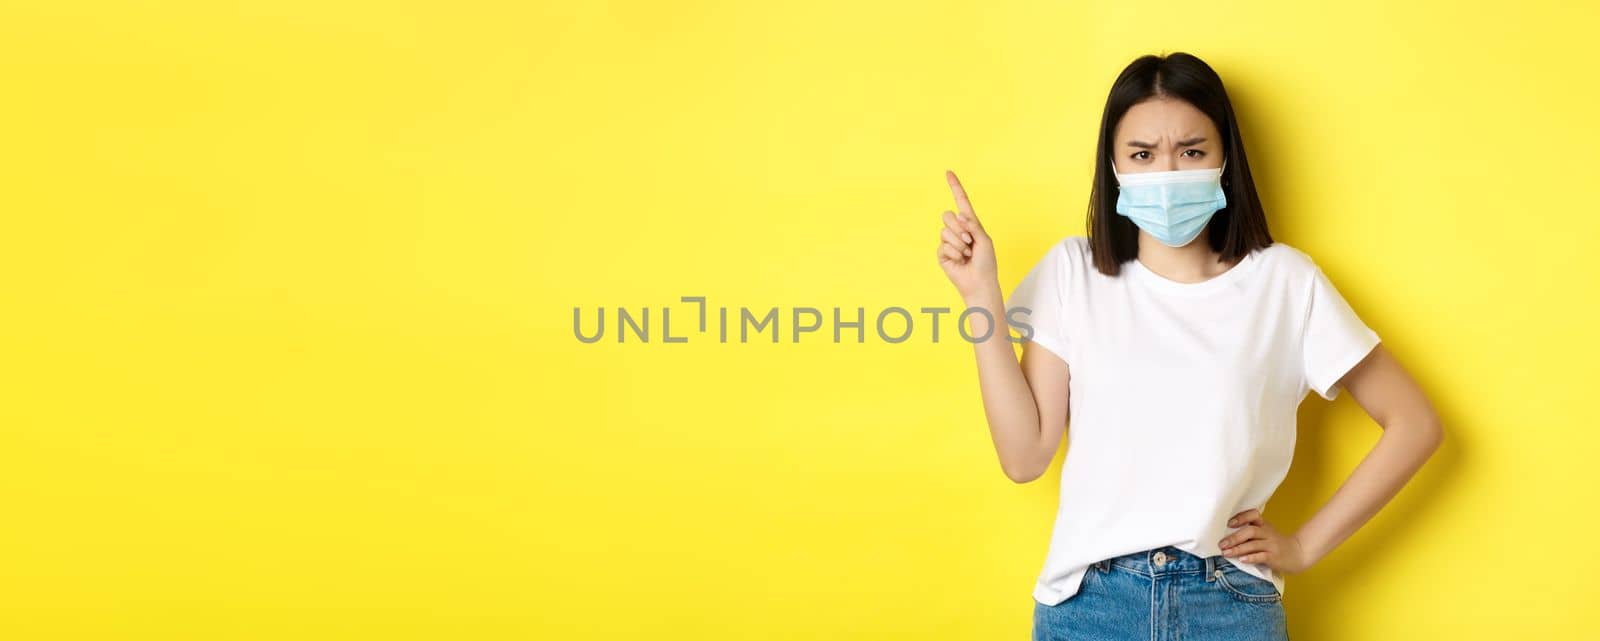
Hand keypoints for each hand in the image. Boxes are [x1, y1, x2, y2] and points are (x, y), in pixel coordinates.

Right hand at [937, 170, 998, 300]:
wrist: (979, 282)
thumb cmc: (986, 262)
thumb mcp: (984, 240)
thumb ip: (973, 225)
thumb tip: (959, 215)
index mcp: (971, 224)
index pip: (961, 202)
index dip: (955, 187)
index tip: (948, 172)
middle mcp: (958, 230)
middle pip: (948, 216)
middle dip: (959, 228)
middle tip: (970, 242)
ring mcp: (949, 241)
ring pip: (945, 231)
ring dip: (959, 244)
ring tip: (967, 254)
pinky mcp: (942, 253)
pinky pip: (943, 245)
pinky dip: (954, 253)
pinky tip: (960, 261)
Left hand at [1218, 508, 1313, 574]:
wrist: (1298, 553)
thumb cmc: (1276, 544)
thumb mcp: (1265, 533)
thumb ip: (1250, 532)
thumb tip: (1226, 535)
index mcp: (1264, 525)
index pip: (1253, 515)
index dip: (1241, 517)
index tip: (1229, 523)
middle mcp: (1267, 533)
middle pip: (1250, 531)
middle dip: (1234, 537)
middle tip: (1221, 544)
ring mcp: (1271, 545)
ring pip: (1253, 544)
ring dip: (1238, 549)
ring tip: (1226, 553)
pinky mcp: (1274, 557)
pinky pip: (1262, 556)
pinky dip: (1251, 557)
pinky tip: (1242, 560)